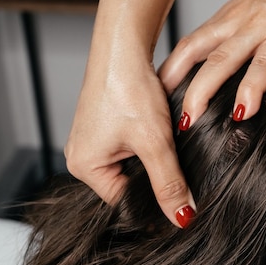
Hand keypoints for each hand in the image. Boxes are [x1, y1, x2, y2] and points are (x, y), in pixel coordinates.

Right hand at [65, 55, 193, 227]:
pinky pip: (130, 147)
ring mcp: (93, 140)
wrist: (124, 48)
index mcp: (84, 167)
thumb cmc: (128, 88)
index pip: (124, 201)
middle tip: (172, 158)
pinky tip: (158, 130)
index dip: (154, 198)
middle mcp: (83, 156)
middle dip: (153, 175)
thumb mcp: (154, 141)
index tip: (180, 194)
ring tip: (163, 139)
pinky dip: (147, 142)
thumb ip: (169, 182)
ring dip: (152, 156)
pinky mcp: (106, 126)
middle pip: (128, 184)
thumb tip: (182, 216)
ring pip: (132, 165)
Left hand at [159, 0, 265, 122]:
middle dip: (171, 84)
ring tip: (189, 121)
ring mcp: (260, 28)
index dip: (169, 70)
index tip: (155, 94)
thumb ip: (247, 30)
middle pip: (192, 53)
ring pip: (220, 62)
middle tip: (157, 113)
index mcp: (230, 17)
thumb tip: (239, 55)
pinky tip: (243, 113)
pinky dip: (250, 90)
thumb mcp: (261, 6)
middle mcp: (237, 22)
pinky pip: (264, 66)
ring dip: (201, 92)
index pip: (189, 45)